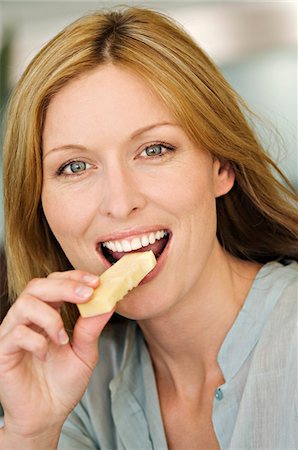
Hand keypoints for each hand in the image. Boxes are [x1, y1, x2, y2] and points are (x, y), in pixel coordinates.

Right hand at [0, 270, 112, 441]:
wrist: (48, 417)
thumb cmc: (63, 384)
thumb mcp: (85, 353)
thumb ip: (91, 328)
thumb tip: (108, 302)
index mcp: (46, 314)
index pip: (54, 283)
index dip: (73, 278)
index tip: (96, 282)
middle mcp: (27, 320)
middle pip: (37, 285)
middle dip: (65, 286)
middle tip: (88, 294)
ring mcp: (12, 334)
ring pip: (25, 304)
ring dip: (51, 316)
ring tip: (63, 338)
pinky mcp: (3, 352)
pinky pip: (16, 334)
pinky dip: (37, 341)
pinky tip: (46, 354)